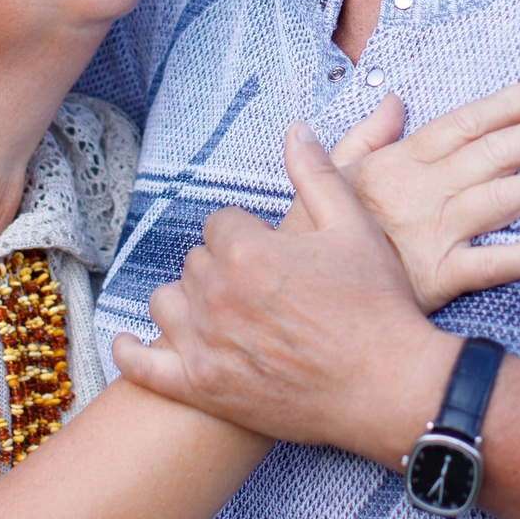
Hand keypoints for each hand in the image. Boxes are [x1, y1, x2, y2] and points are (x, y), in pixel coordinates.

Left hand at [115, 123, 460, 460]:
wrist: (390, 386)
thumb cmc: (377, 306)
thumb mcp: (354, 227)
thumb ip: (316, 174)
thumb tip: (294, 130)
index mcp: (245, 250)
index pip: (219, 223)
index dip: (247, 234)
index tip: (273, 253)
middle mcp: (215, 295)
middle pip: (195, 262)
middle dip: (223, 267)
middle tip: (264, 288)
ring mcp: (204, 345)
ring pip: (167, 302)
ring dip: (188, 302)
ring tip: (223, 313)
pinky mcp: (202, 388)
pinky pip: (144, 366)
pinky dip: (130, 352)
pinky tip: (129, 342)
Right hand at [300, 82, 519, 311]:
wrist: (297, 294)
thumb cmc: (314, 236)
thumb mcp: (331, 175)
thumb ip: (367, 136)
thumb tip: (394, 100)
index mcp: (402, 163)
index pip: (463, 124)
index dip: (507, 105)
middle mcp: (425, 191)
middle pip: (493, 154)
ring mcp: (435, 233)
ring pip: (500, 199)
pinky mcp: (439, 278)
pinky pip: (491, 265)